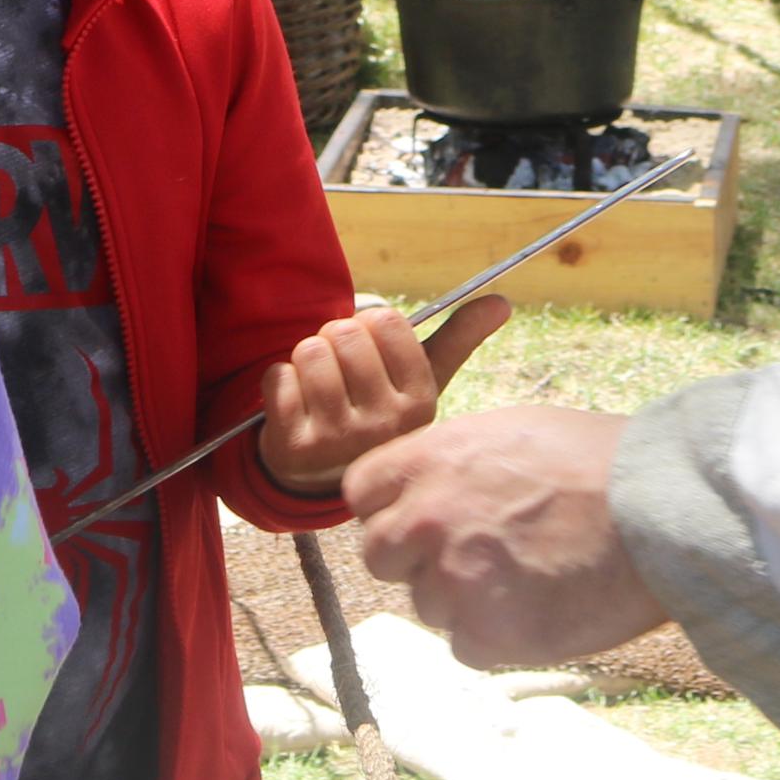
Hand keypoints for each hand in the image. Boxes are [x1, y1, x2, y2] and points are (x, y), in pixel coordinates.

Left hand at [260, 294, 510, 492]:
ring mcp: (340, 440)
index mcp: (419, 403)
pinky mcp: (295, 448)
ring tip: (318, 386)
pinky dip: (279, 382)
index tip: (371, 351)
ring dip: (305, 360)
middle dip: (334, 340)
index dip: (369, 326)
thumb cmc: (376, 413)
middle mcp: (385, 426)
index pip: (386, 321)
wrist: (323, 476)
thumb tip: (501, 302)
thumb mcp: (419, 383)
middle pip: (344, 333)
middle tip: (339, 371)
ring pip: (310, 352)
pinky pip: (277, 378)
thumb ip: (456, 339)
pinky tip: (294, 406)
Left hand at [347, 403, 666, 669]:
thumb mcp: (512, 431)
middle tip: (469, 556)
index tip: (419, 518)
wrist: (658, 511)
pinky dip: (495, 636)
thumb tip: (432, 488)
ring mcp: (451, 580)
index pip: (361, 492)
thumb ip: (455, 462)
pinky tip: (538, 607)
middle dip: (414, 559)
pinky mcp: (485, 634)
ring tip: (525, 577)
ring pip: (427, 604)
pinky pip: (464, 646)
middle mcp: (426, 518)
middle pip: (379, 555)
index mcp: (431, 459)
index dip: (390, 507)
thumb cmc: (600, 461)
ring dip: (462, 600)